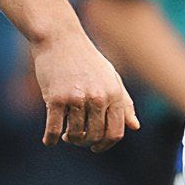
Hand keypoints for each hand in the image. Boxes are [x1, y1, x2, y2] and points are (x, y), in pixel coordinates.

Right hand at [32, 26, 140, 151]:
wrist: (60, 38)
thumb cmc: (86, 58)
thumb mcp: (111, 77)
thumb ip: (124, 102)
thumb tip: (135, 127)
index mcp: (114, 93)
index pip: (116, 132)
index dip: (105, 144)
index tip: (96, 146)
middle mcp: (98, 97)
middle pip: (95, 136)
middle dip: (86, 142)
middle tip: (77, 138)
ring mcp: (76, 98)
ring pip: (75, 135)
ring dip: (70, 139)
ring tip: (66, 134)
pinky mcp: (55, 98)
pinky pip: (54, 130)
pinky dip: (51, 139)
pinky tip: (50, 140)